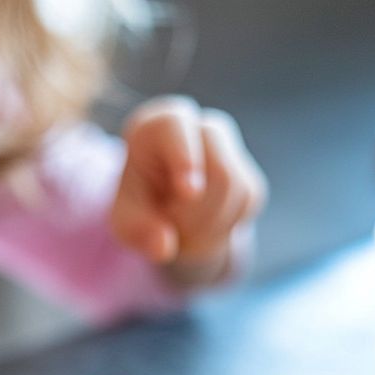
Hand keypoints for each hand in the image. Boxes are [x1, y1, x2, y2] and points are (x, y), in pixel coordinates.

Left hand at [111, 96, 266, 284]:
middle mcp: (202, 129)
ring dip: (209, 227)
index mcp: (159, 127)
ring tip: (181, 230)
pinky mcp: (249, 178)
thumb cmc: (139, 205)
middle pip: (220, 173)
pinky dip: (223, 230)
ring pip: (238, 192)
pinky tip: (201, 228)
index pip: (176, 126)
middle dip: (195, 216)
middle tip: (168, 228)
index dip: (185, 158)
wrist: (165, 214)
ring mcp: (232, 151)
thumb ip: (138, 231)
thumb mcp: (125, 220)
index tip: (189, 191)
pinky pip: (248, 207)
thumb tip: (164, 247)